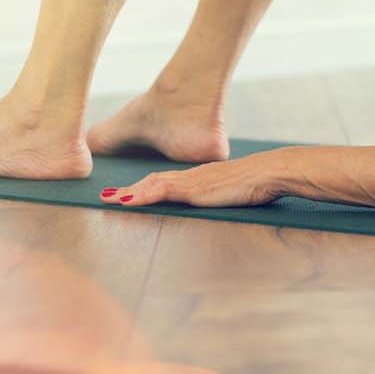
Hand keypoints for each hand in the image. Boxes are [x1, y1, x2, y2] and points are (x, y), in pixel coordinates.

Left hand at [100, 150, 288, 207]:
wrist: (268, 172)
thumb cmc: (259, 184)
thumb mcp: (236, 191)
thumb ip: (223, 194)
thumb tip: (222, 200)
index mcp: (200, 177)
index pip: (165, 181)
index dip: (144, 186)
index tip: (128, 192)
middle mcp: (191, 176)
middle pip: (152, 181)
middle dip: (129, 189)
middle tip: (106, 196)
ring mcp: (191, 181)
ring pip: (152, 185)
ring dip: (129, 192)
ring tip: (109, 199)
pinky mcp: (194, 189)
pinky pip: (162, 191)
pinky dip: (142, 195)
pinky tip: (128, 201)